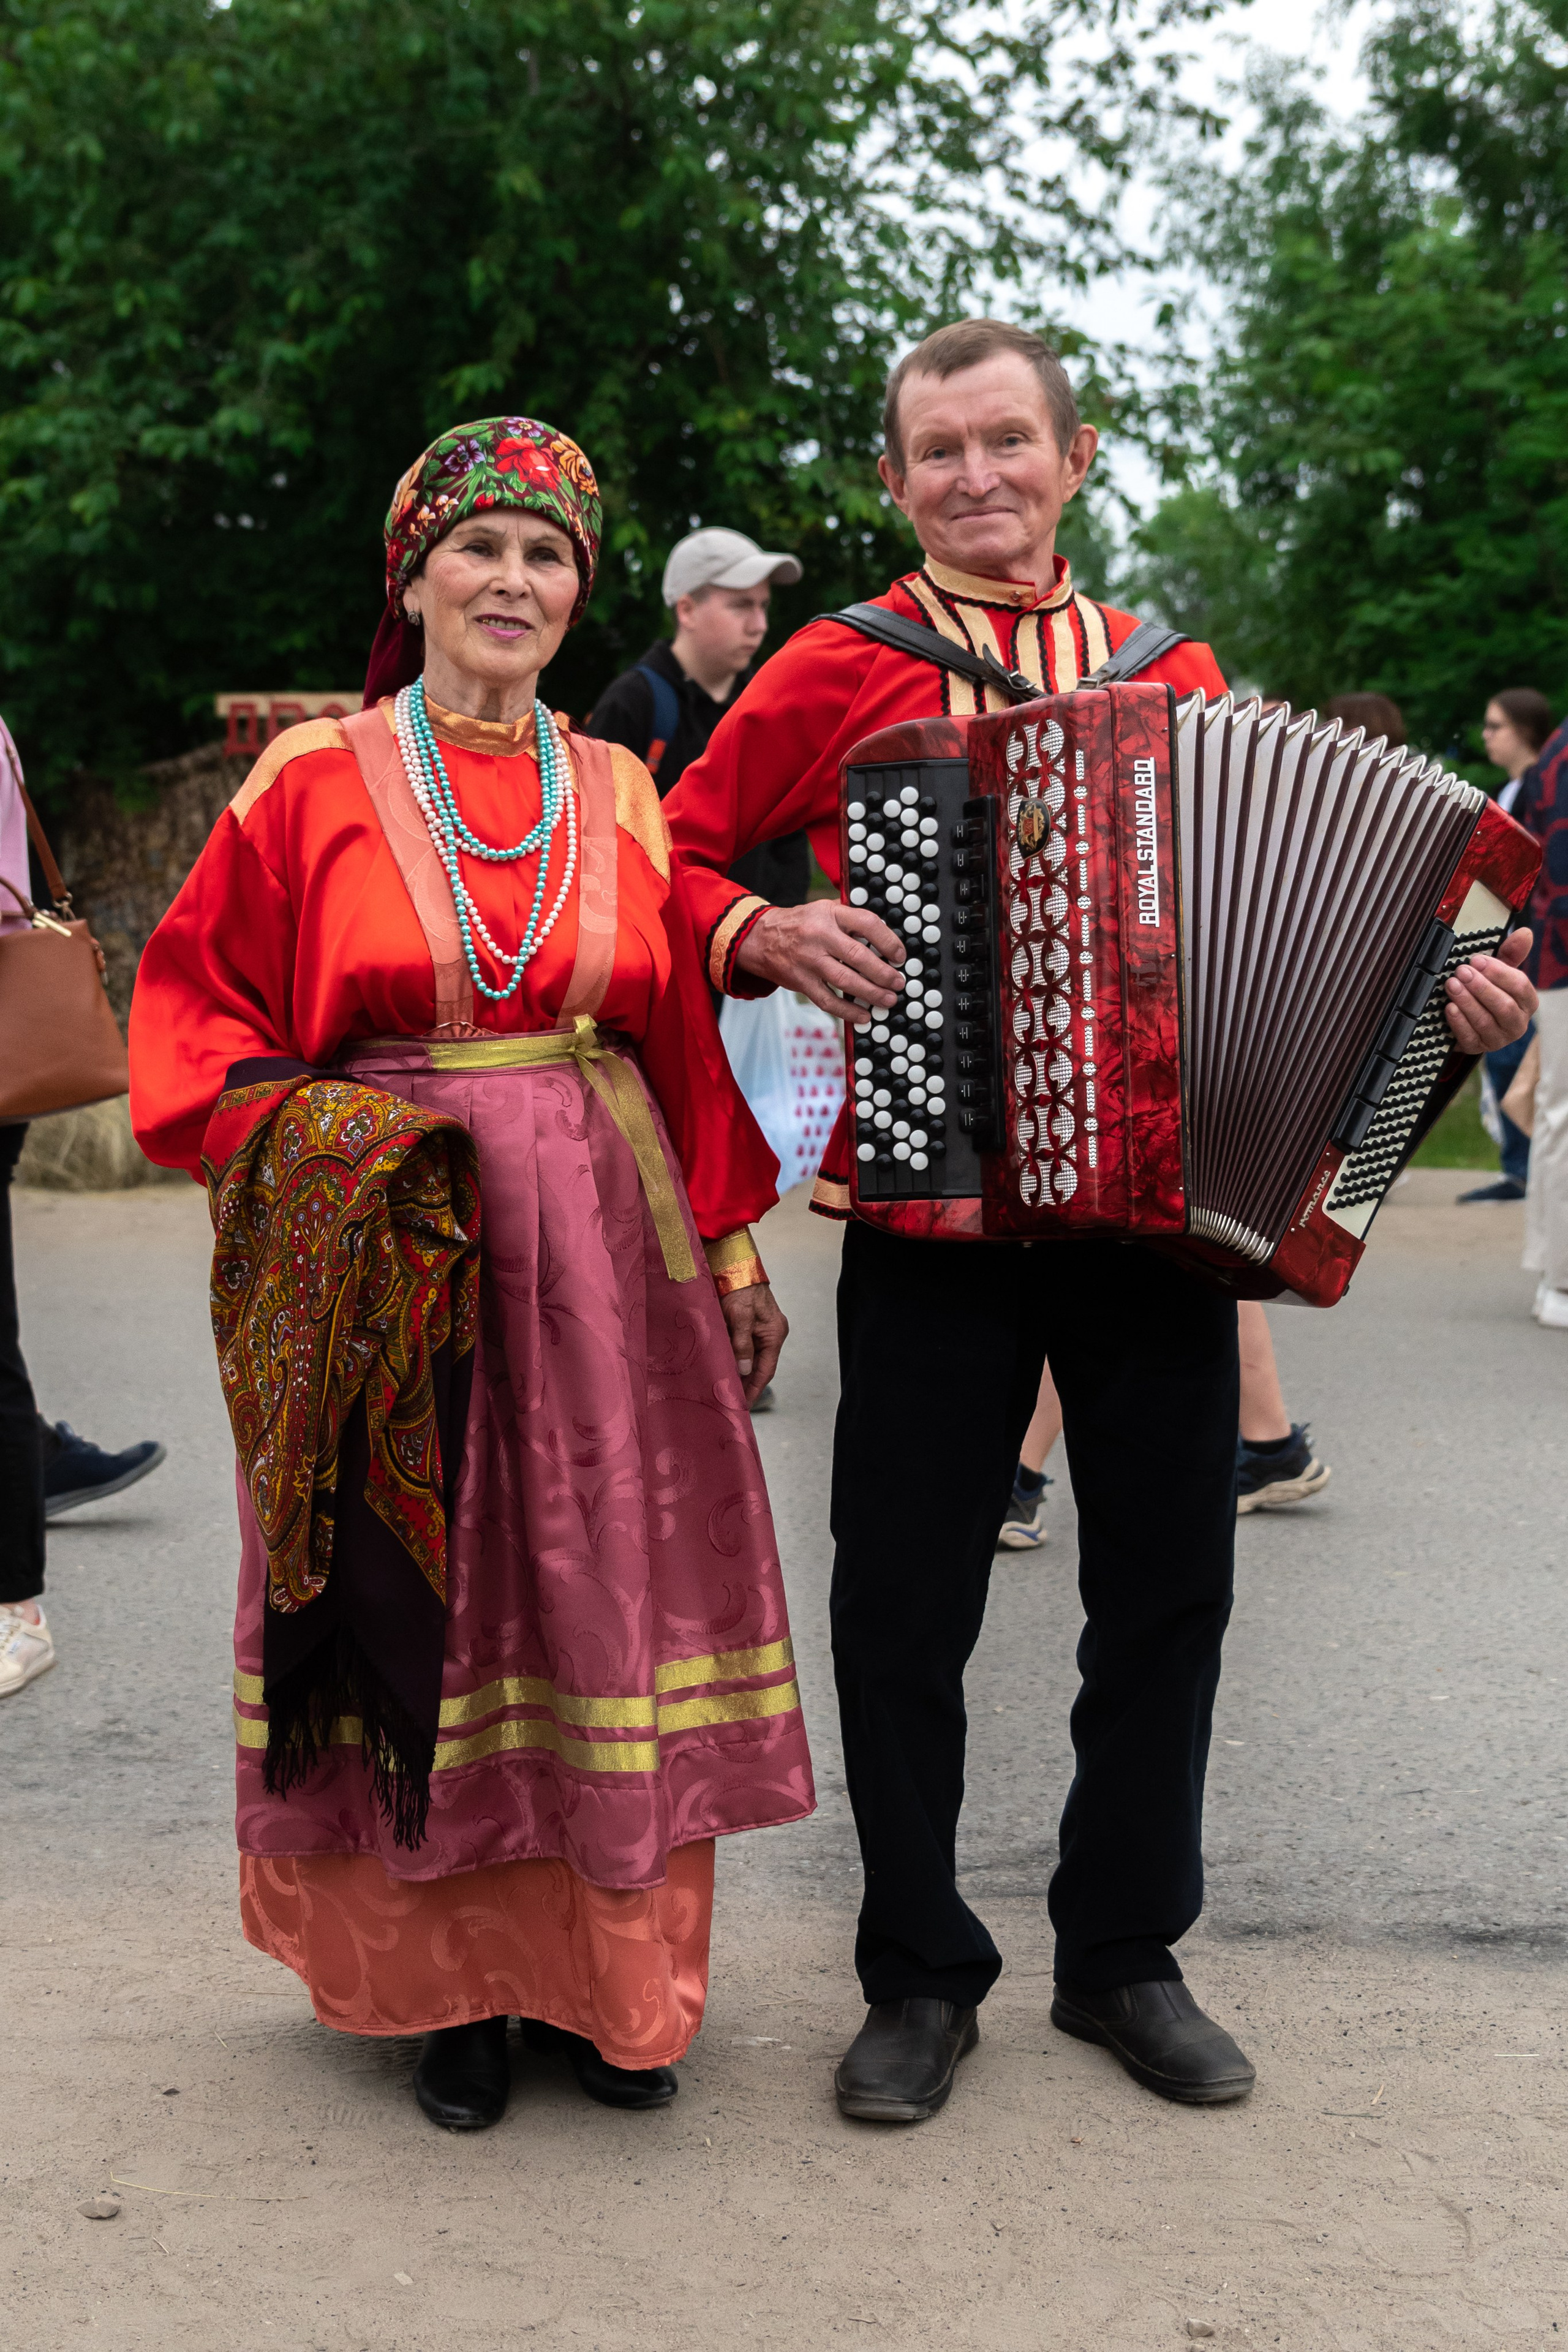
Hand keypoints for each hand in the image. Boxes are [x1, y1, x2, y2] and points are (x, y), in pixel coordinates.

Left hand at [721, 1282, 788, 1406]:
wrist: (733, 1262)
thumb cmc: (739, 1288)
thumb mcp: (740, 1317)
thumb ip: (742, 1345)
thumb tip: (744, 1371)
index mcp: (774, 1333)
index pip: (765, 1370)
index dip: (754, 1389)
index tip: (743, 1405)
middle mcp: (770, 1333)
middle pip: (758, 1366)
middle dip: (745, 1384)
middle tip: (729, 1400)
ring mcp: (760, 1328)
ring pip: (749, 1358)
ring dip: (738, 1372)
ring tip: (724, 1388)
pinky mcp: (748, 1323)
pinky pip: (742, 1347)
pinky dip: (734, 1358)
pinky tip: (722, 1366)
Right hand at [736, 901, 904, 1027]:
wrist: (760, 938)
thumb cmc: (801, 924)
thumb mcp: (824, 910)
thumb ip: (850, 920)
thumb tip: (885, 939)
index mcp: (829, 914)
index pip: (866, 923)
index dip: (888, 941)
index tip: (899, 955)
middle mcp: (819, 936)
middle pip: (858, 956)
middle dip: (883, 973)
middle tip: (898, 983)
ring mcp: (808, 961)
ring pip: (845, 981)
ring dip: (871, 993)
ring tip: (888, 1000)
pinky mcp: (800, 982)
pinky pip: (827, 1001)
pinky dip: (847, 1011)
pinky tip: (863, 1016)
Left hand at [1444, 927, 1536, 1053]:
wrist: (1470, 1021)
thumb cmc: (1488, 992)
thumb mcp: (1499, 972)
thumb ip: (1510, 953)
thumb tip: (1524, 933)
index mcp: (1527, 1002)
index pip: (1520, 986)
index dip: (1498, 972)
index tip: (1477, 960)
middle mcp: (1517, 1023)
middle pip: (1503, 1006)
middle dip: (1481, 987)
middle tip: (1461, 972)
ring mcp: (1498, 1039)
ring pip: (1485, 1021)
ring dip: (1467, 1001)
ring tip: (1452, 985)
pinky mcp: (1478, 1048)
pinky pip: (1469, 1037)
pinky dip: (1458, 1021)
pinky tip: (1450, 1007)